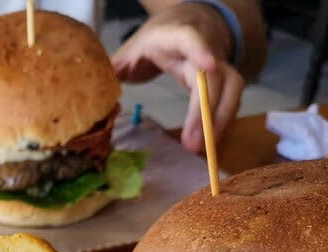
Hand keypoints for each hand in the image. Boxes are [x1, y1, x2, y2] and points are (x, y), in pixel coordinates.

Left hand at [110, 3, 243, 153]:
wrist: (191, 23)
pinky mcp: (225, 82)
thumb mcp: (131, 49)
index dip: (200, 50)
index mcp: (175, 35)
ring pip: (232, 90)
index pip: (191, 38)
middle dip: (206, 110)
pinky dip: (222, 126)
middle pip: (215, 76)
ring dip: (220, 122)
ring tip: (205, 152)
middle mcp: (204, 47)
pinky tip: (211, 147)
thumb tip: (95, 95)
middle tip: (193, 144)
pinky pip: (230, 103)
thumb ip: (115, 69)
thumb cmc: (157, 39)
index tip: (208, 65)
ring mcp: (219, 64)